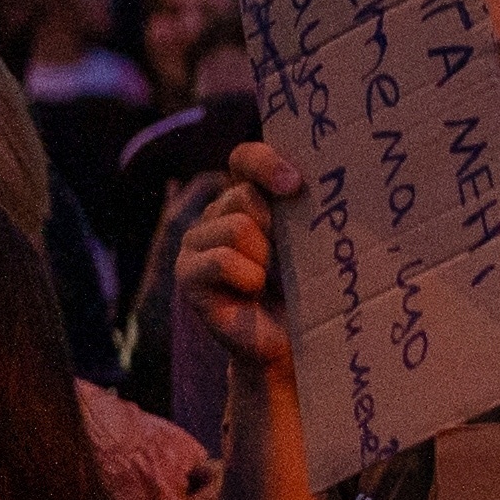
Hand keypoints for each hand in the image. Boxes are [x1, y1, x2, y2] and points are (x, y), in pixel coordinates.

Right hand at [177, 140, 304, 374]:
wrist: (290, 340)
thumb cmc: (309, 286)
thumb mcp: (312, 240)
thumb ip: (304, 208)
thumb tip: (308, 184)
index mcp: (248, 197)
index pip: (245, 159)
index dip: (266, 162)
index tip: (296, 183)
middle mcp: (217, 213)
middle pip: (245, 195)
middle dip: (277, 227)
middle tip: (287, 259)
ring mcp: (197, 242)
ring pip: (238, 226)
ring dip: (266, 258)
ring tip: (270, 280)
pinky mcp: (187, 273)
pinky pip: (222, 260)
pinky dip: (248, 277)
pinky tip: (252, 292)